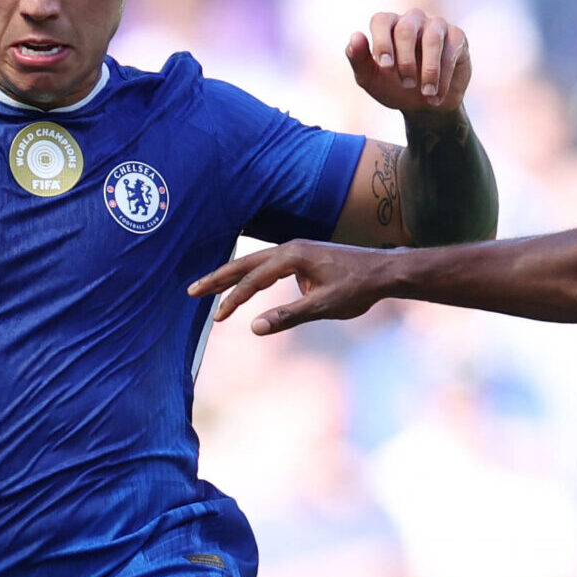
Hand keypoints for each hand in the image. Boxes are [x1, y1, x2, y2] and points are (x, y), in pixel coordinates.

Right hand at [189, 240, 393, 334]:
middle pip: (245, 264)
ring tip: (209, 289)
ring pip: (255, 264)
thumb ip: (288, 316)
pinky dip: (251, 277)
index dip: (234, 299)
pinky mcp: (302, 258)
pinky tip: (246, 290)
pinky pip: (268, 267)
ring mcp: (296, 251)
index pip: (254, 279)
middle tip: (191, 291)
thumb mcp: (324, 305)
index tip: (217, 316)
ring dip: (232, 277)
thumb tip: (254, 327)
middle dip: (218, 279)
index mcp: (293, 256)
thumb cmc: (358, 287)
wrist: (384, 271)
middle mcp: (290, 248)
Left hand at [347, 9, 470, 112]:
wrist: (425, 107)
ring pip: (432, 37)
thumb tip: (355, 36)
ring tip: (426, 93)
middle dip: (405, 59)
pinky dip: (444, 76)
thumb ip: (359, 59)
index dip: (381, 41)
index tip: (384, 65)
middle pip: (406, 29)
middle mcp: (412, 20)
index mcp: (388, 26)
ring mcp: (436, 26)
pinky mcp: (457, 37)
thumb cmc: (394, 87)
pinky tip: (436, 96)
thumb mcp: (371, 79)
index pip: (381, 21)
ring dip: (429, 69)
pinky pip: (451, 50)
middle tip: (406, 84)